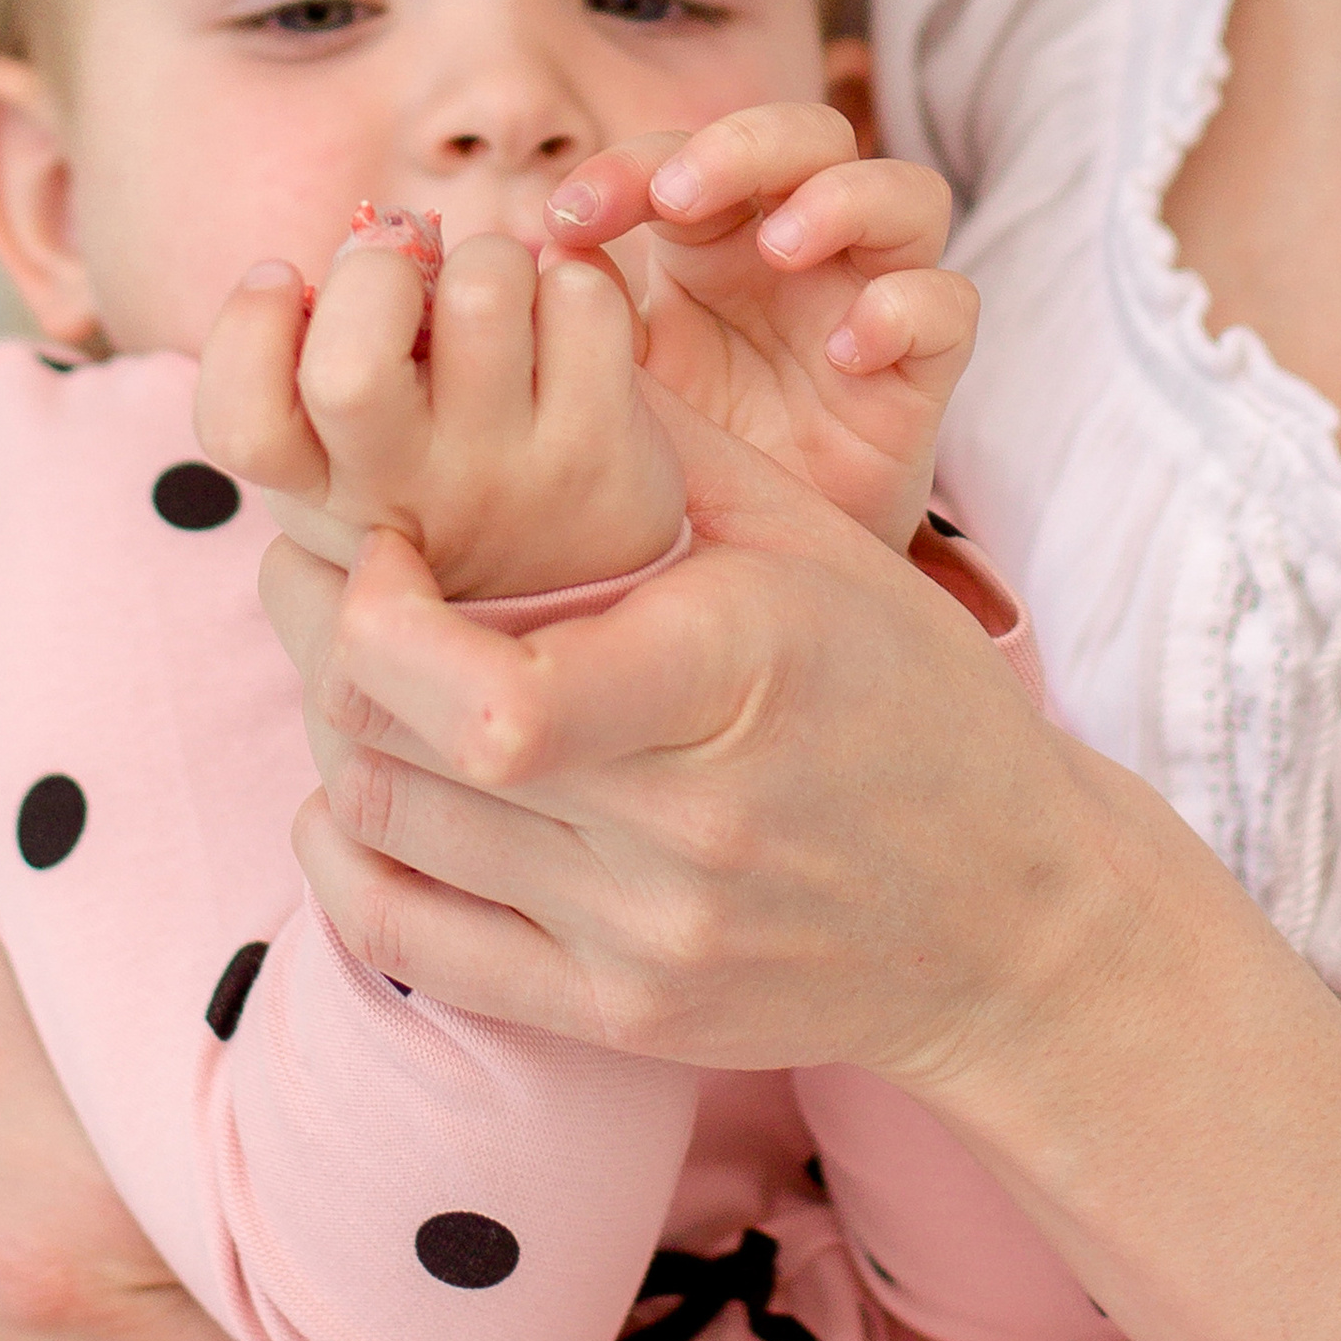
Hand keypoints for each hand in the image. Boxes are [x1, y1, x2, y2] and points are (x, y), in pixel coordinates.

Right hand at [196, 224, 684, 598]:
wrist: (583, 590)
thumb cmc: (441, 484)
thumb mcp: (352, 454)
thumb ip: (322, 365)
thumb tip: (358, 246)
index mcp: (323, 489)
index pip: (241, 423)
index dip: (245, 326)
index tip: (282, 276)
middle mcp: (407, 492)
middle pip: (350, 369)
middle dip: (375, 273)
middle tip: (409, 278)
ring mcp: (507, 476)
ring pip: (483, 294)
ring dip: (491, 260)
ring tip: (500, 297)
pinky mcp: (600, 448)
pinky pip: (580, 299)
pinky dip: (573, 282)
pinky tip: (566, 326)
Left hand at [261, 397, 1127, 1082]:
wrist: (1014, 922)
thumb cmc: (914, 700)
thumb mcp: (816, 544)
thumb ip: (660, 447)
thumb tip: (519, 325)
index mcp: (734, 676)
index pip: (492, 697)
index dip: (383, 619)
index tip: (385, 546)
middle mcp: (685, 824)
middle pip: (408, 746)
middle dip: (327, 638)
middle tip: (325, 572)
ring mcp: (647, 935)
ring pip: (389, 829)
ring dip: (339, 730)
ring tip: (352, 660)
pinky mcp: (621, 1015)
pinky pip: (411, 945)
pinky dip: (347, 860)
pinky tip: (361, 789)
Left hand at [542, 104, 977, 550]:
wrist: (755, 560)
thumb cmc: (690, 454)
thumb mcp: (623, 383)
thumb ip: (586, 318)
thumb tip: (541, 253)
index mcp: (720, 235)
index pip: (689, 153)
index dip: (631, 163)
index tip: (566, 219)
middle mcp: (808, 247)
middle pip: (811, 134)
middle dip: (745, 146)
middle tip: (679, 198)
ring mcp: (873, 296)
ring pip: (906, 192)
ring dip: (841, 200)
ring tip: (777, 249)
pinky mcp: (923, 367)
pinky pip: (949, 306)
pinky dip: (903, 310)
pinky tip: (845, 351)